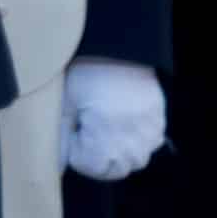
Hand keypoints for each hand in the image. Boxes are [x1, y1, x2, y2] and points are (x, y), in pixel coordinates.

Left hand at [55, 56, 167, 187]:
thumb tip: (57, 166)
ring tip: (105, 134)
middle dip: (97, 161)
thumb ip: (61, 137)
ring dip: (119, 156)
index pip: (93, 167)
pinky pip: (152, 144)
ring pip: (137, 161)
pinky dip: (138, 143)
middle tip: (86, 138)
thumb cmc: (86, 74)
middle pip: (116, 170)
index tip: (73, 136)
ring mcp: (150, 128)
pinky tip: (123, 126)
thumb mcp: (66, 103)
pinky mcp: (159, 118)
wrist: (118, 47)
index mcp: (106, 131)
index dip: (78, 156)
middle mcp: (132, 135)